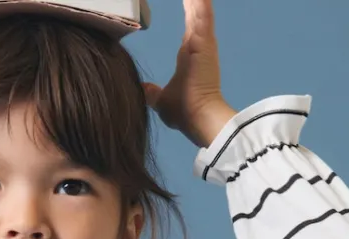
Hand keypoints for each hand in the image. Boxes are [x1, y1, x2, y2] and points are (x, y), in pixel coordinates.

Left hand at [143, 0, 234, 147]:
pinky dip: (202, 2)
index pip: (189, 29)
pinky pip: (204, 13)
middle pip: (195, 14)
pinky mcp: (205, 41)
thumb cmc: (183, 111)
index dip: (188, 13)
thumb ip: (152, 93)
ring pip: (200, 10)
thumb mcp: (162, 101)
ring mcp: (203, 42)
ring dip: (197, 0)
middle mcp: (197, 45)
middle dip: (192, 1)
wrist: (197, 117)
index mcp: (188, 57)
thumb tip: (142, 89)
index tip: (186, 2)